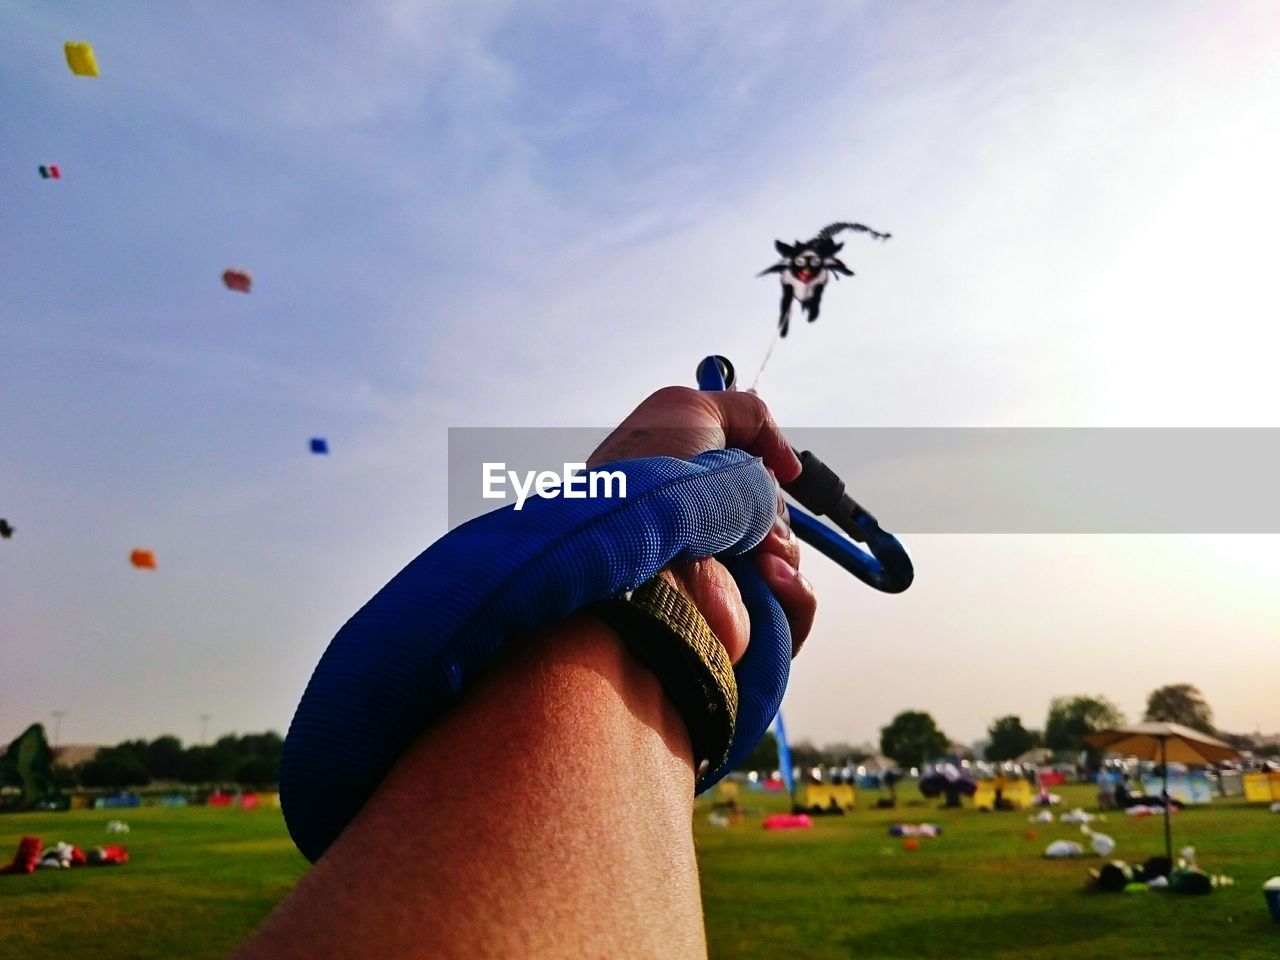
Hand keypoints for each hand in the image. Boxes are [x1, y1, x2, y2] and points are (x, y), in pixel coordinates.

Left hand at [587, 386, 817, 662]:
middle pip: (771, 508)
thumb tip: (782, 464)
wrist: (635, 574)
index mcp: (680, 485)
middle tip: (747, 511)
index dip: (764, 460)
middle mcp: (696, 528)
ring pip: (788, 553)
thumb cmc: (648, 486)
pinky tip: (770, 576)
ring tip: (752, 550)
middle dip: (771, 505)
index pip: (742, 468)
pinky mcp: (739, 620)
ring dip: (781, 543)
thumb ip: (746, 417)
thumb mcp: (690, 410)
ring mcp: (719, 576)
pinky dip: (793, 588)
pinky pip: (796, 604)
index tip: (777, 465)